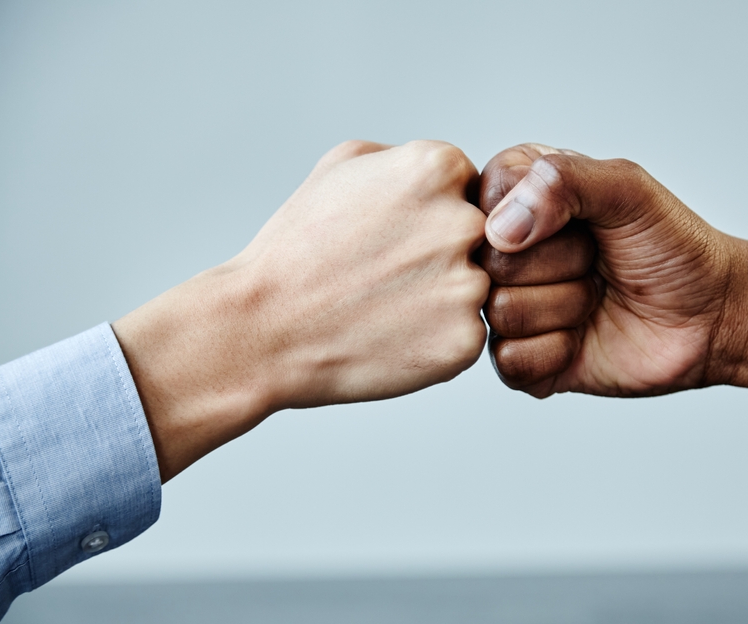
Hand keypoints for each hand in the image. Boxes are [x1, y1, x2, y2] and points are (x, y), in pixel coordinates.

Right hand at [114, 140, 489, 480]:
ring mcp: (469, 285)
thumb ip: (406, 158)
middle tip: (390, 275)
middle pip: (484, 237)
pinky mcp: (466, 341)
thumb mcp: (341, 167)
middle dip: (444, 255)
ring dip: (443, 298)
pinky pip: (468, 334)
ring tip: (387, 306)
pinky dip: (437, 338)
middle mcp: (464, 222)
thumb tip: (449, 172)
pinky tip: (393, 335)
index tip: (395, 235)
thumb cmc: (298, 248)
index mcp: (438, 167)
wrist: (264, 328)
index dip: (432, 215)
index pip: (471, 188)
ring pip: (477, 287)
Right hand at [479, 143, 747, 399]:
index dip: (539, 215)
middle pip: (491, 263)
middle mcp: (504, 253)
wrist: (711, 315)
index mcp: (518, 197)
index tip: (582, 219)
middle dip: (561, 265)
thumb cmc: (673, 246)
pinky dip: (557, 351)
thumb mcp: (628, 188)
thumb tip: (500, 229)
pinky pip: (509, 361)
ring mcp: (509, 308)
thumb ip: (562, 181)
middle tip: (597, 263)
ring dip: (565, 308)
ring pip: (500, 313)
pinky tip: (584, 338)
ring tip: (595, 297)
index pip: (485, 200)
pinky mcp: (521, 361)